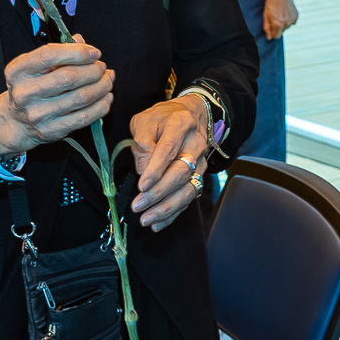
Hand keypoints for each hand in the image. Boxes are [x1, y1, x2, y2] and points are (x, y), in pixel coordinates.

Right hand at [0, 42, 113, 155]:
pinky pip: (84, 117)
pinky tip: (106, 97)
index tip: (94, 52)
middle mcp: (25, 93)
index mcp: (18, 71)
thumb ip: (58, 51)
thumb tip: (82, 42)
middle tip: (101, 67)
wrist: (16, 121)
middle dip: (93, 70)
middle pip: (69, 77)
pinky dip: (101, 106)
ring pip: (81, 97)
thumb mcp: (35, 66)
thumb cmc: (30, 87)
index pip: (50, 55)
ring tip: (107, 79)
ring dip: (101, 86)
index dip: (77, 51)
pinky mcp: (52, 130)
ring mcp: (38, 114)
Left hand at [129, 95, 211, 231]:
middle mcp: (195, 144)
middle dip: (158, 193)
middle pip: (180, 173)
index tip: (142, 185)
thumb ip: (141, 141)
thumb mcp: (145, 120)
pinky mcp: (199, 176)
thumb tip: (142, 169)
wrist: (189, 115)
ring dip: (167, 208)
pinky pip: (189, 198)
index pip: (169, 149)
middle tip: (138, 206)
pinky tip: (157, 223)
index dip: (156, 169)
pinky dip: (173, 213)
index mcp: (180, 125)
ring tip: (146, 220)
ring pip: (188, 189)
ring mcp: (201, 162)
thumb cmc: (162, 119)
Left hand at [260, 0, 297, 40]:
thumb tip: (269, 38)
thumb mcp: (266, 15)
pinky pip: (292, 22)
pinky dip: (289, 19)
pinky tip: (285, 12)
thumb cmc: (271, 3)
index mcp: (278, 24)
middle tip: (275, 17)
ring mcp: (292, 20)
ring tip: (280, 13)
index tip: (271, 26)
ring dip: (283, 23)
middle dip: (278, 27)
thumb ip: (267, 28)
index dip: (273, 32)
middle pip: (282, 31)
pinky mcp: (296, 16)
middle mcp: (286, 24)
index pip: (276, 36)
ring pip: (287, 27)